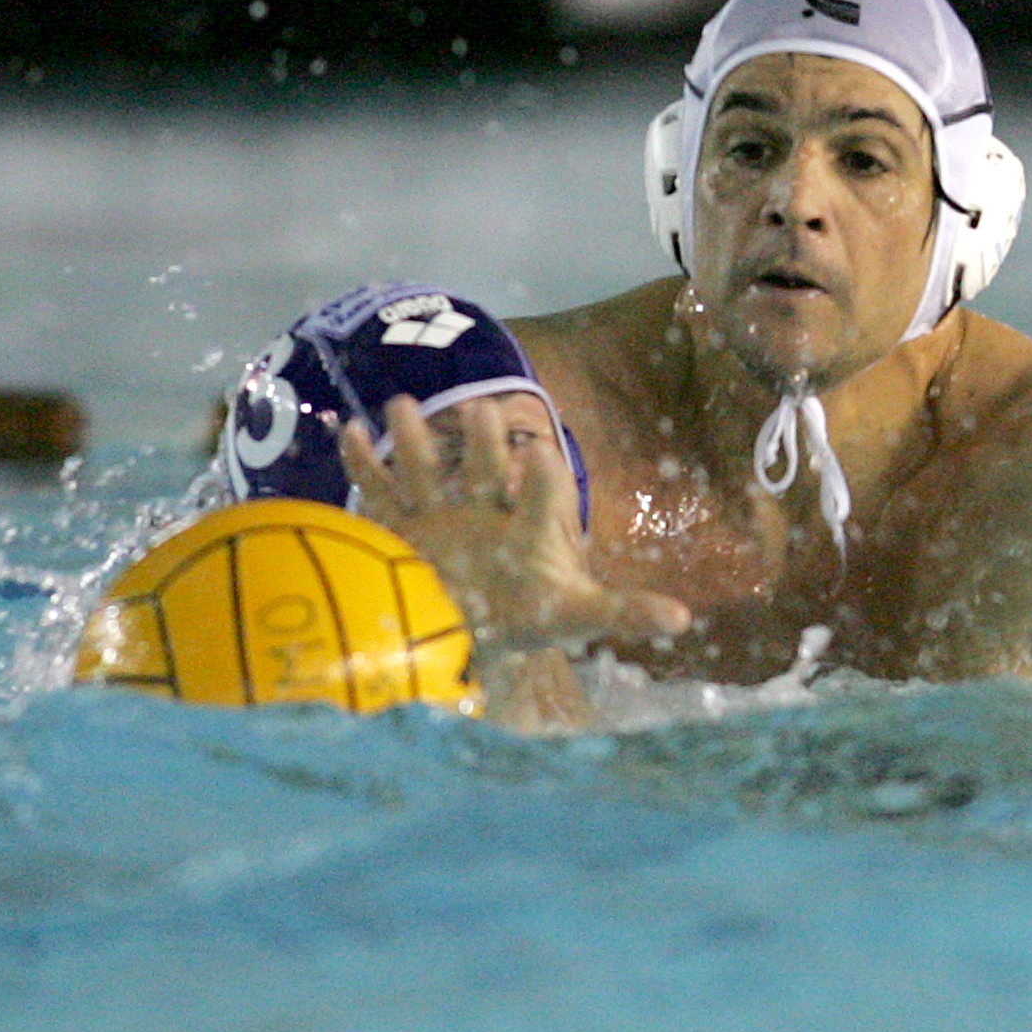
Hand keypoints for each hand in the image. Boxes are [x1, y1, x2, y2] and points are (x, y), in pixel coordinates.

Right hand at [340, 395, 690, 650]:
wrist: (471, 628)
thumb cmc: (525, 617)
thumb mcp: (573, 615)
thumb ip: (624, 611)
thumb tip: (685, 619)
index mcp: (527, 526)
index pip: (539, 498)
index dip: (540, 481)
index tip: (540, 454)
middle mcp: (485, 511)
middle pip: (485, 471)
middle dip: (482, 443)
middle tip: (481, 409)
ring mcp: (440, 516)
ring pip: (427, 471)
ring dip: (414, 439)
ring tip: (401, 403)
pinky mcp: (399, 529)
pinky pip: (380, 492)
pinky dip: (363, 463)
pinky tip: (347, 429)